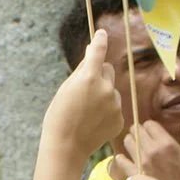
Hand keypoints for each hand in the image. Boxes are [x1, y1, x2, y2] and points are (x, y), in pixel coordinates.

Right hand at [43, 30, 124, 159]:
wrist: (67, 145)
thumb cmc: (60, 115)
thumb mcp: (66, 88)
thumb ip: (82, 71)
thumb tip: (92, 57)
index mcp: (90, 77)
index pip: (98, 51)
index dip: (100, 41)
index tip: (102, 34)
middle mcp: (106, 88)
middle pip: (108, 70)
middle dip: (99, 74)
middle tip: (85, 89)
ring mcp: (115, 104)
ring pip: (112, 90)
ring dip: (103, 94)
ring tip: (87, 111)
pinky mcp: (120, 118)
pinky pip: (114, 106)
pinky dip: (106, 111)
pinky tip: (94, 121)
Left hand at [111, 111, 179, 179]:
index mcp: (166, 145)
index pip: (149, 124)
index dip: (152, 126)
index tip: (155, 131)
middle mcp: (151, 152)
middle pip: (136, 131)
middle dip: (140, 131)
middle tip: (144, 136)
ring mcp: (141, 165)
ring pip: (127, 143)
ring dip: (131, 141)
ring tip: (137, 145)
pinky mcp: (135, 177)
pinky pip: (121, 162)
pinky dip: (121, 158)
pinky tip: (123, 157)